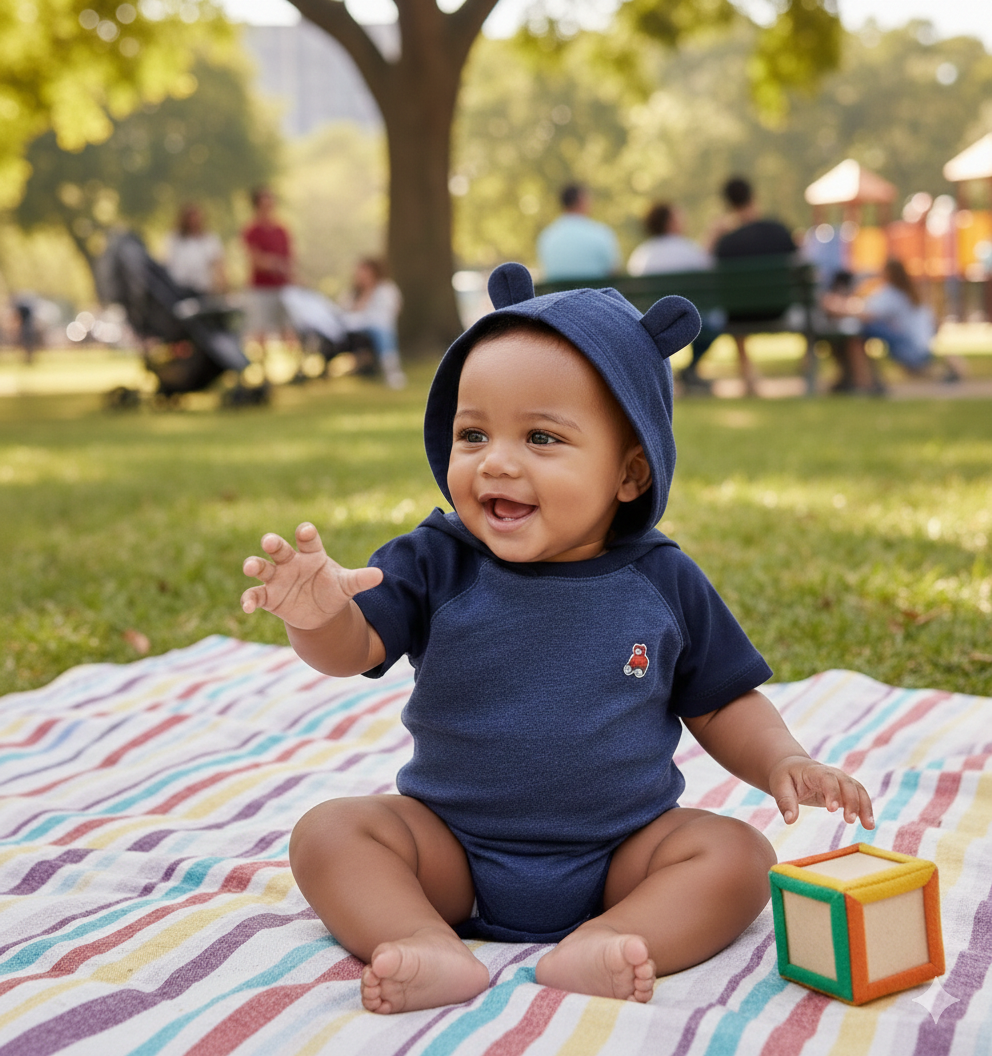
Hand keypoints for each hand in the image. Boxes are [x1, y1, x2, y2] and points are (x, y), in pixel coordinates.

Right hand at [241, 522, 382, 629]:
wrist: (320, 613)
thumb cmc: (333, 590)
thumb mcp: (347, 585)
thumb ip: (360, 579)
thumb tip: (380, 575)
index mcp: (311, 553)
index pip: (308, 540)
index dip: (306, 534)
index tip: (305, 531)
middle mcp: (291, 562)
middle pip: (279, 549)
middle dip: (273, 544)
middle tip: (269, 541)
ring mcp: (277, 578)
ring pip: (261, 567)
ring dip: (254, 565)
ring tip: (249, 567)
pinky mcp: (268, 596)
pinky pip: (255, 595)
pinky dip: (249, 599)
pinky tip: (247, 607)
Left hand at [769, 756, 873, 828]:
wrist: (792, 767)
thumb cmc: (785, 777)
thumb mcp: (780, 786)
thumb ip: (785, 802)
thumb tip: (789, 821)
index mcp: (814, 771)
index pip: (827, 778)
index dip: (832, 792)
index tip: (832, 809)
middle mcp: (831, 773)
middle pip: (847, 783)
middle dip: (851, 801)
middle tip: (849, 820)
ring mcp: (840, 780)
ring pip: (858, 789)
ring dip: (864, 806)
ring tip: (868, 826)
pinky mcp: (845, 790)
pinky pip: (860, 797)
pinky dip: (866, 809)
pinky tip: (869, 825)